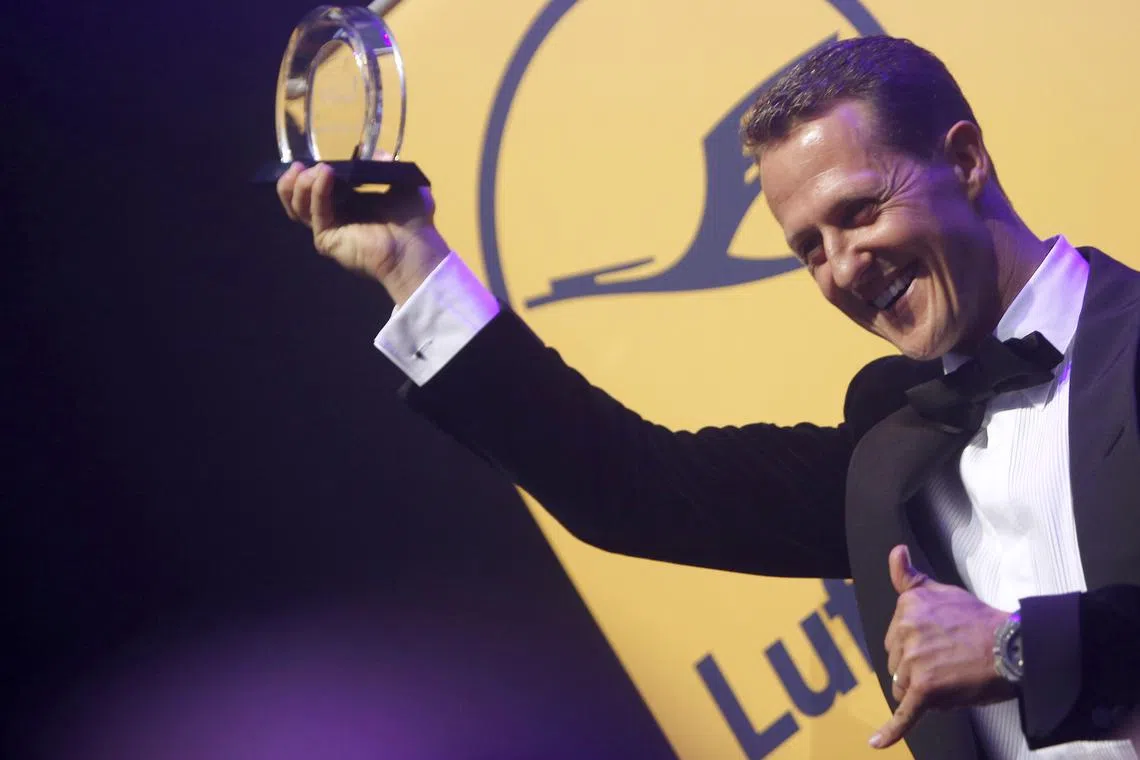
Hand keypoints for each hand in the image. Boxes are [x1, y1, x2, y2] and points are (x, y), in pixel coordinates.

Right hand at [276, 160, 449, 303]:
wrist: (417, 248)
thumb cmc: (416, 220)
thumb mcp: (404, 183)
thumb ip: (388, 166)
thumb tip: (377, 152)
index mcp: (352, 203)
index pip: (320, 187)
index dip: (312, 173)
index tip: (314, 158)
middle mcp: (337, 216)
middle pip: (301, 198)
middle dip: (297, 178)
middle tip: (302, 164)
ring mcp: (331, 229)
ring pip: (300, 206)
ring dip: (302, 184)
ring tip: (316, 169)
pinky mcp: (328, 239)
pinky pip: (316, 212)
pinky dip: (317, 192)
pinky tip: (325, 174)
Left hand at [869, 545, 1014, 748]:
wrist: (1015, 646)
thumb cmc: (980, 621)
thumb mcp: (942, 591)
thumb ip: (910, 577)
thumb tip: (895, 551)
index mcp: (906, 607)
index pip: (895, 639)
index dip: (917, 648)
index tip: (940, 645)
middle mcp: (904, 630)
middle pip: (897, 663)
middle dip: (918, 669)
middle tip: (951, 662)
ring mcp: (914, 660)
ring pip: (903, 686)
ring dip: (922, 690)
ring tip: (953, 678)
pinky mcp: (925, 689)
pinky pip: (904, 714)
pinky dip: (891, 730)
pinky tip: (876, 742)